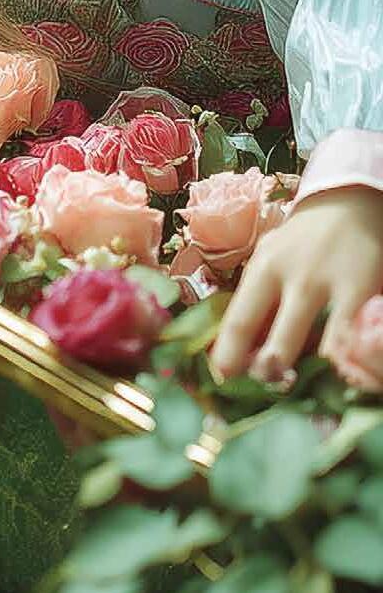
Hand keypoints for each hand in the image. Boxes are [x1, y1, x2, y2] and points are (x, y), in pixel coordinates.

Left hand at [211, 186, 382, 383]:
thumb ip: (258, 300)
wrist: (348, 206)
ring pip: (324, 348)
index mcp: (263, 270)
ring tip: (307, 384)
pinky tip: (339, 368)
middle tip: (268, 386)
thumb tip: (239, 352)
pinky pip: (354, 337)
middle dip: (273, 373)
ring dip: (314, 373)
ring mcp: (336, 288)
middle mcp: (297, 279)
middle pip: (280, 343)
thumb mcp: (269, 261)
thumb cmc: (299, 244)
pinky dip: (345, 357)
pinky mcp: (367, 293)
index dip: (229, 356)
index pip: (240, 321)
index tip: (223, 378)